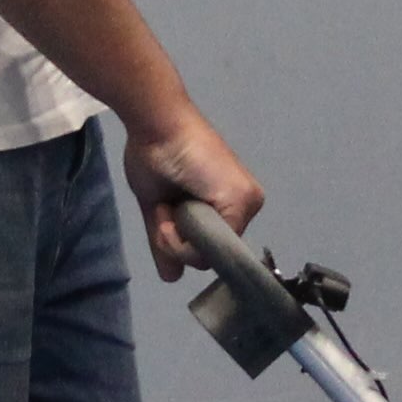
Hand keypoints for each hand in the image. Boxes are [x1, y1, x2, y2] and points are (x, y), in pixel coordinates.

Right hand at [121, 107, 262, 279]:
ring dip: (175, 238)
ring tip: (167, 202)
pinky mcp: (242, 202)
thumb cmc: (154, 154)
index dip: (180, 240)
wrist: (156, 124)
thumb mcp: (158, 208)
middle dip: (175, 240)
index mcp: (227, 204)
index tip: (164, 214)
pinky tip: (173, 206)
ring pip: (207, 256)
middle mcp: (243, 205)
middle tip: (163, 207)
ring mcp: (247, 204)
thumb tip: (172, 277)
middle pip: (207, 255)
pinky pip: (209, 249)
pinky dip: (181, 238)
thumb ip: (167, 242)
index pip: (207, 247)